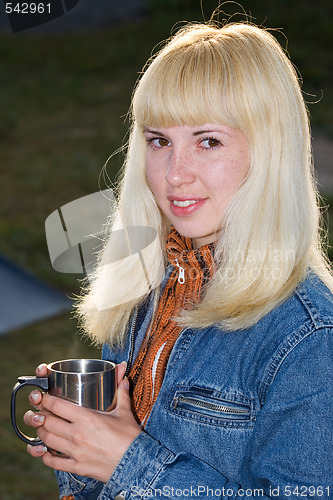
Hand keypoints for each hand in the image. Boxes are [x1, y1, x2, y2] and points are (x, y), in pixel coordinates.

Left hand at [24, 362, 140, 481]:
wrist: (136, 464)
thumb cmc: (130, 437)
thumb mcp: (124, 412)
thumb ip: (121, 393)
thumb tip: (124, 378)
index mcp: (87, 418)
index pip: (57, 406)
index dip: (46, 400)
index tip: (44, 397)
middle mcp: (77, 434)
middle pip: (48, 422)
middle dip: (40, 415)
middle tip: (40, 411)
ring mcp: (75, 452)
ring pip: (47, 441)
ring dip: (41, 433)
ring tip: (42, 427)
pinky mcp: (76, 467)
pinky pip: (53, 462)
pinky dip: (45, 456)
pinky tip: (46, 451)